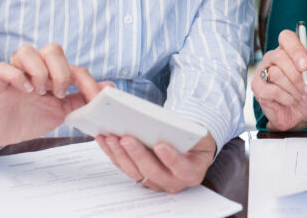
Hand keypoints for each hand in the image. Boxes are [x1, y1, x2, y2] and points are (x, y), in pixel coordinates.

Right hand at [0, 43, 108, 148]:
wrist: (5, 134)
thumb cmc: (32, 118)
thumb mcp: (62, 111)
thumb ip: (82, 98)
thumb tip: (108, 87)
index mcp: (52, 73)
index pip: (75, 68)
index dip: (88, 82)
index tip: (95, 99)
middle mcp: (35, 67)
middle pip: (53, 49)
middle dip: (61, 72)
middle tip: (59, 94)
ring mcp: (16, 72)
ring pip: (27, 50)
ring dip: (39, 71)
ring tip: (39, 92)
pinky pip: (4, 67)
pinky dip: (17, 77)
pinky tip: (25, 91)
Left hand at [97, 131, 217, 192]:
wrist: (192, 150)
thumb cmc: (196, 139)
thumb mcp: (201, 134)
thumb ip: (193, 132)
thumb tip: (172, 125)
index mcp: (192, 172)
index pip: (181, 168)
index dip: (170, 158)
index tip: (160, 145)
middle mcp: (173, 181)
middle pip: (153, 171)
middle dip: (137, 154)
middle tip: (126, 138)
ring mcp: (155, 182)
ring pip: (135, 172)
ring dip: (121, 154)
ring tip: (111, 137)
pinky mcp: (141, 177)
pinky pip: (125, 168)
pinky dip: (113, 154)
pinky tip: (105, 140)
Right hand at [251, 29, 306, 130]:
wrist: (299, 115)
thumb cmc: (306, 93)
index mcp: (287, 50)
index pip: (286, 37)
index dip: (295, 49)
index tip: (305, 65)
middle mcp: (272, 57)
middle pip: (280, 56)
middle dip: (297, 75)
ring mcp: (263, 71)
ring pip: (276, 73)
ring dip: (293, 88)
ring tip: (299, 96)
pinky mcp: (257, 87)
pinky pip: (272, 90)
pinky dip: (286, 98)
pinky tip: (290, 101)